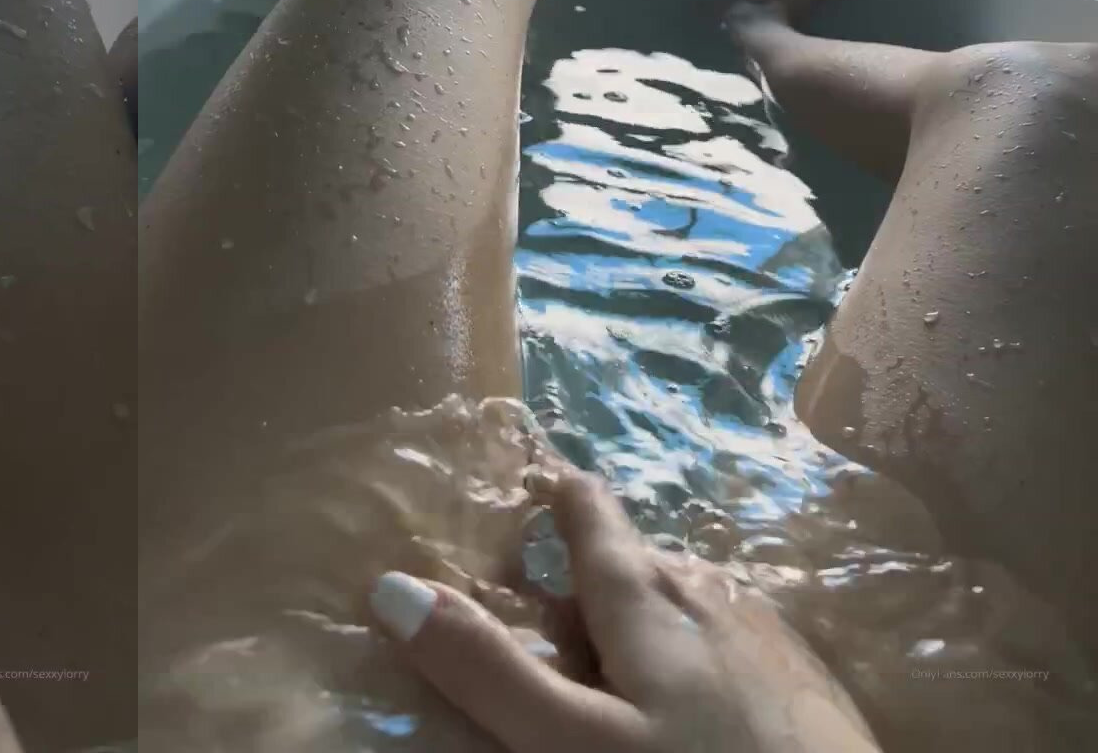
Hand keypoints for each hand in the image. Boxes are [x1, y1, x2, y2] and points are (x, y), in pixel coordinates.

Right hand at [372, 468, 877, 750]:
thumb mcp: (572, 741)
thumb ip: (488, 669)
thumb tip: (389, 585)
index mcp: (646, 595)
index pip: (590, 512)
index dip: (555, 490)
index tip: (526, 476)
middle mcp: (712, 593)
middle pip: (639, 560)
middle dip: (594, 570)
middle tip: (548, 605)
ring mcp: (771, 636)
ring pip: (692, 601)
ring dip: (650, 613)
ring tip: (617, 654)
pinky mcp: (813, 685)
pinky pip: (737, 642)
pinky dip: (701, 652)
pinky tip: (698, 699)